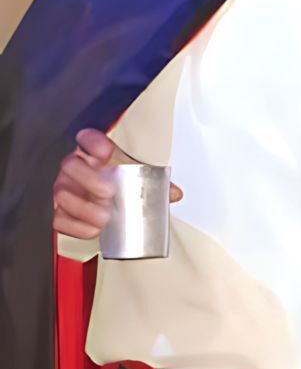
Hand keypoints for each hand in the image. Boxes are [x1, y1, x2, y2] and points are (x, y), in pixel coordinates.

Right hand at [51, 129, 180, 239]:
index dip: (93, 142)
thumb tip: (174, 193)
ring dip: (84, 207)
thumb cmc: (117, 188)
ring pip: (62, 193)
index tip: (105, 151)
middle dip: (89, 178)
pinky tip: (94, 229)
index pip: (87, 139)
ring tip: (105, 216)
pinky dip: (77, 226)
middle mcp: (74, 169)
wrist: (101, 210)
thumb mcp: (136, 181)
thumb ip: (155, 184)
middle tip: (109, 192)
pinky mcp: (59, 212)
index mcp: (93, 154)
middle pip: (71, 165)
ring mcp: (63, 190)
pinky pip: (60, 218)